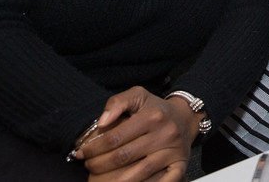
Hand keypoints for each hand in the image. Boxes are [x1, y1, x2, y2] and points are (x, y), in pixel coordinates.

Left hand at [76, 87, 199, 181]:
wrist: (186, 117)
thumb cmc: (156, 109)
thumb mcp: (138, 95)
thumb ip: (117, 102)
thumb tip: (101, 122)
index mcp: (152, 116)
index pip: (115, 137)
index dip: (93, 148)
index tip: (82, 153)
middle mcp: (164, 134)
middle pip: (123, 157)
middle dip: (99, 165)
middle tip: (89, 166)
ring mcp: (173, 152)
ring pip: (139, 173)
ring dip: (114, 181)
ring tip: (99, 180)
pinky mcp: (180, 165)